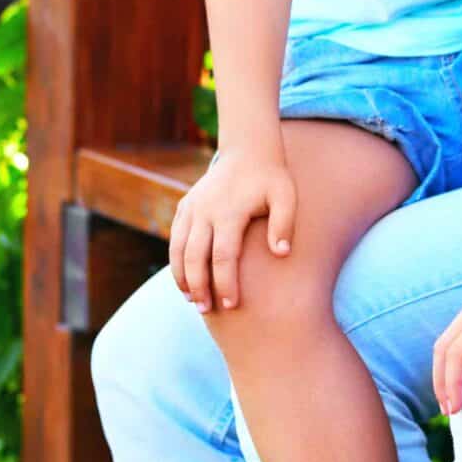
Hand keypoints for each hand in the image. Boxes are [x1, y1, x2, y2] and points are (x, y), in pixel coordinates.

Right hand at [168, 145, 295, 312]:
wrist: (248, 150)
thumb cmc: (271, 178)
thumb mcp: (286, 196)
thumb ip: (284, 223)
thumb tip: (281, 253)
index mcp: (230, 210)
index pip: (224, 256)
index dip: (226, 283)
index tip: (232, 305)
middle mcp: (205, 210)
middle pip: (195, 257)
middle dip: (199, 287)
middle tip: (207, 311)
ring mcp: (192, 207)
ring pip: (178, 249)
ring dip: (182, 277)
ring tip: (193, 300)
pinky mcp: (185, 206)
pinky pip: (175, 238)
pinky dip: (177, 261)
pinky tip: (186, 279)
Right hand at [432, 227, 461, 414]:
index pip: (458, 353)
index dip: (452, 383)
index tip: (456, 410)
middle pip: (444, 346)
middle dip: (441, 380)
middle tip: (449, 411)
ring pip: (449, 335)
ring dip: (445, 365)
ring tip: (453, 393)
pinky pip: (461, 327)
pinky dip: (454, 350)